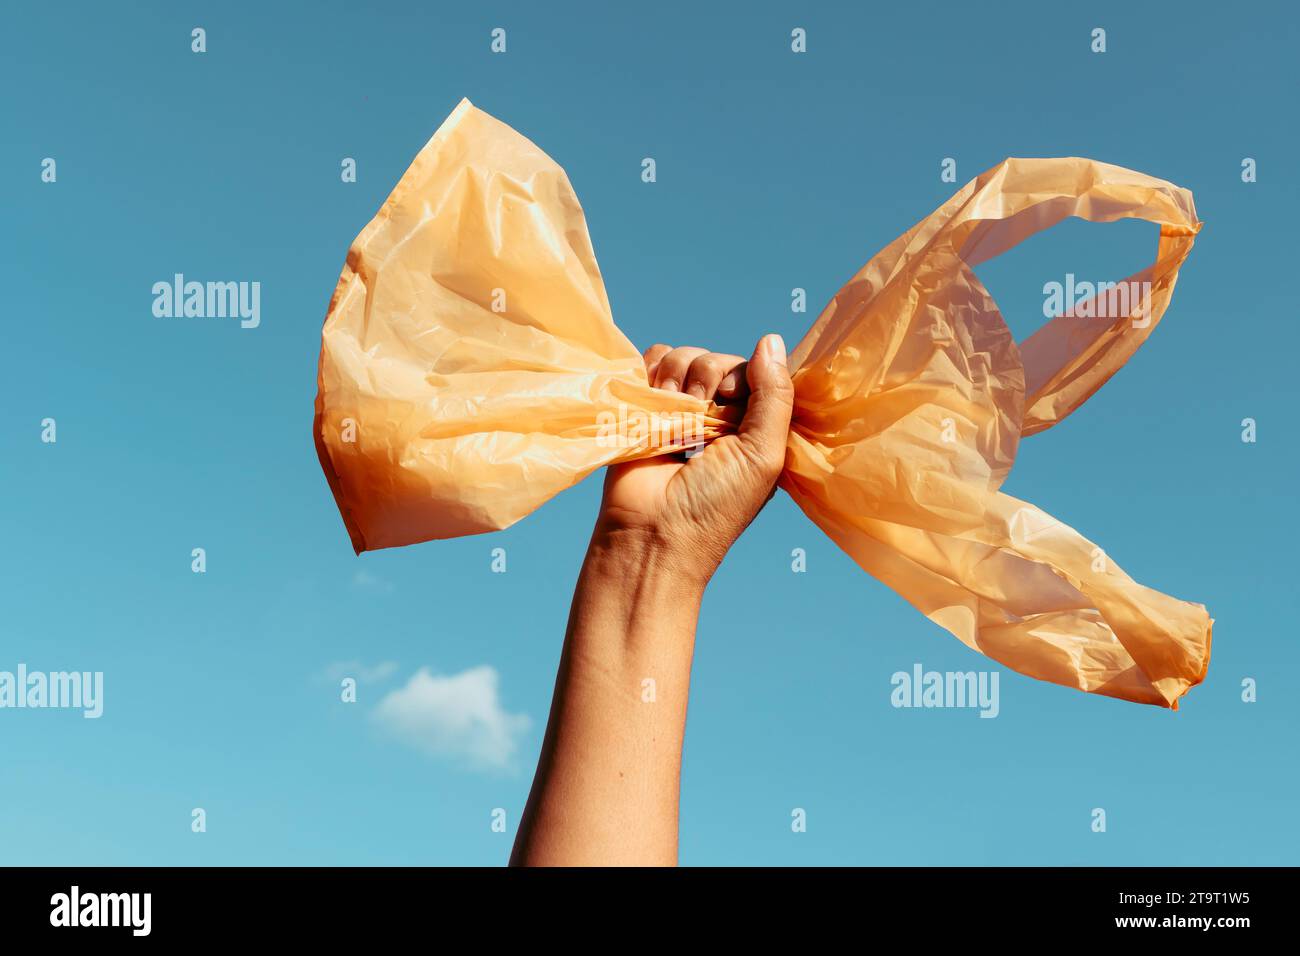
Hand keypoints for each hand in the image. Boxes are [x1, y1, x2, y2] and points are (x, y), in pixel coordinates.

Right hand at [595, 334, 794, 580]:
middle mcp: (718, 413)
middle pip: (718, 358)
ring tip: (672, 423)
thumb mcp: (763, 455)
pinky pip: (653, 360)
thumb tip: (771, 339)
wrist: (650, 533)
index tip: (732, 403)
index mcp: (753, 425)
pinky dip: (652, 375)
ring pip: (684, 356)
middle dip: (707, 381)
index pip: (756, 370)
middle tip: (699, 423)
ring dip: (677, 382)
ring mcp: (679, 407)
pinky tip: (652, 408)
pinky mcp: (642, 404)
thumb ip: (775, 396)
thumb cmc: (714, 505)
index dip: (744, 376)